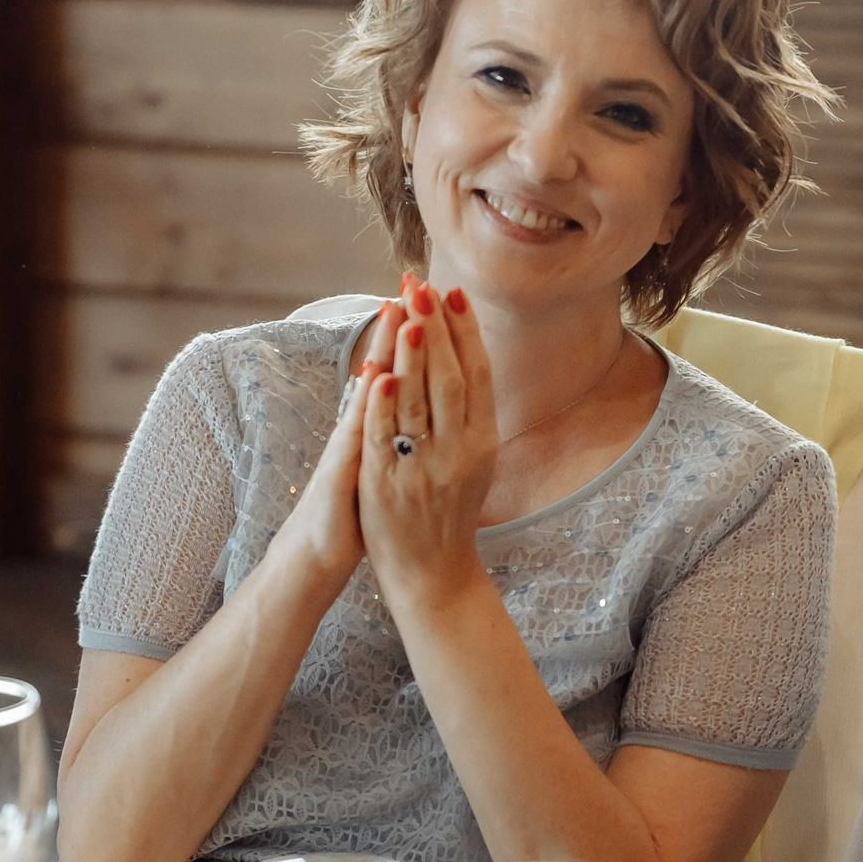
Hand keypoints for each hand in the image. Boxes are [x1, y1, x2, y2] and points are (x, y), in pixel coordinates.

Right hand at [263, 297, 399, 584]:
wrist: (323, 548)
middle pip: (384, 365)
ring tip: (397, 310)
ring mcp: (350, 443)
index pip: (399, 366)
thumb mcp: (380, 454)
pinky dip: (367, 406)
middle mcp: (362, 424)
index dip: (414, 331)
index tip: (431, 290)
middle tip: (413, 281)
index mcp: (377, 420)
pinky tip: (375, 378)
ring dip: (384, 350)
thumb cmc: (357, 500)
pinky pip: (356, 433)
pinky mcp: (341, 471)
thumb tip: (406, 384)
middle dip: (401, 324)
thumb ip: (392, 419)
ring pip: (370, 390)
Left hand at [360, 274, 498, 608]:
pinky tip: (379, 374)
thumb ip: (469, 415)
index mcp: (483, 441)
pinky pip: (384, 438)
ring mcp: (424, 468)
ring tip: (408, 313)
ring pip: (420, 402)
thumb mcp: (474, 461)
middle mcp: (460, 451)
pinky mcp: (389, 485)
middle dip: (437, 328)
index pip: (477, 373)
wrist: (434, 575)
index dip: (466, 331)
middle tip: (423, 286)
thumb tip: (466, 359)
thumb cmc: (450, 513)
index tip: (453, 292)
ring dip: (413, 355)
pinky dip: (382, 406)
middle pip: (450, 378)